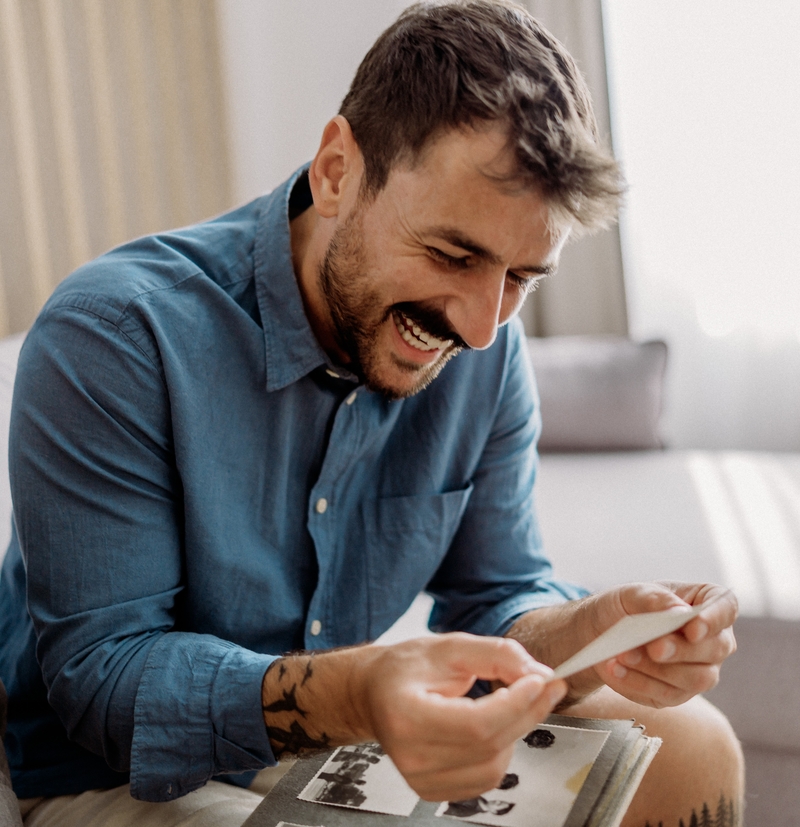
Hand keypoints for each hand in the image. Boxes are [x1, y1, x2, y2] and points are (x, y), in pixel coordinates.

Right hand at [262, 633, 566, 802]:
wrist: (375, 693)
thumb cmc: (405, 668)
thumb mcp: (449, 646)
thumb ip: (495, 654)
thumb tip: (538, 673)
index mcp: (407, 716)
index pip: (475, 724)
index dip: (515, 704)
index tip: (538, 680)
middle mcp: (411, 756)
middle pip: (489, 745)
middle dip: (526, 712)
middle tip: (545, 684)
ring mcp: (421, 779)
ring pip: (494, 766)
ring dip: (515, 731)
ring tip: (511, 700)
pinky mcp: (433, 791)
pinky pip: (486, 778)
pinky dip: (501, 750)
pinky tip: (494, 725)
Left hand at [590, 582, 737, 707]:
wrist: (602, 629)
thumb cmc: (626, 605)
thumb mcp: (634, 593)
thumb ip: (657, 599)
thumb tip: (678, 613)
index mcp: (707, 603)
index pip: (726, 608)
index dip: (714, 619)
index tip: (693, 628)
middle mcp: (713, 640)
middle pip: (715, 649)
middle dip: (683, 650)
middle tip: (654, 648)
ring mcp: (700, 670)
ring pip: (696, 678)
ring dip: (658, 669)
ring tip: (624, 656)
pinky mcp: (678, 693)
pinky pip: (667, 694)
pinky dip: (639, 682)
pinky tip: (617, 670)